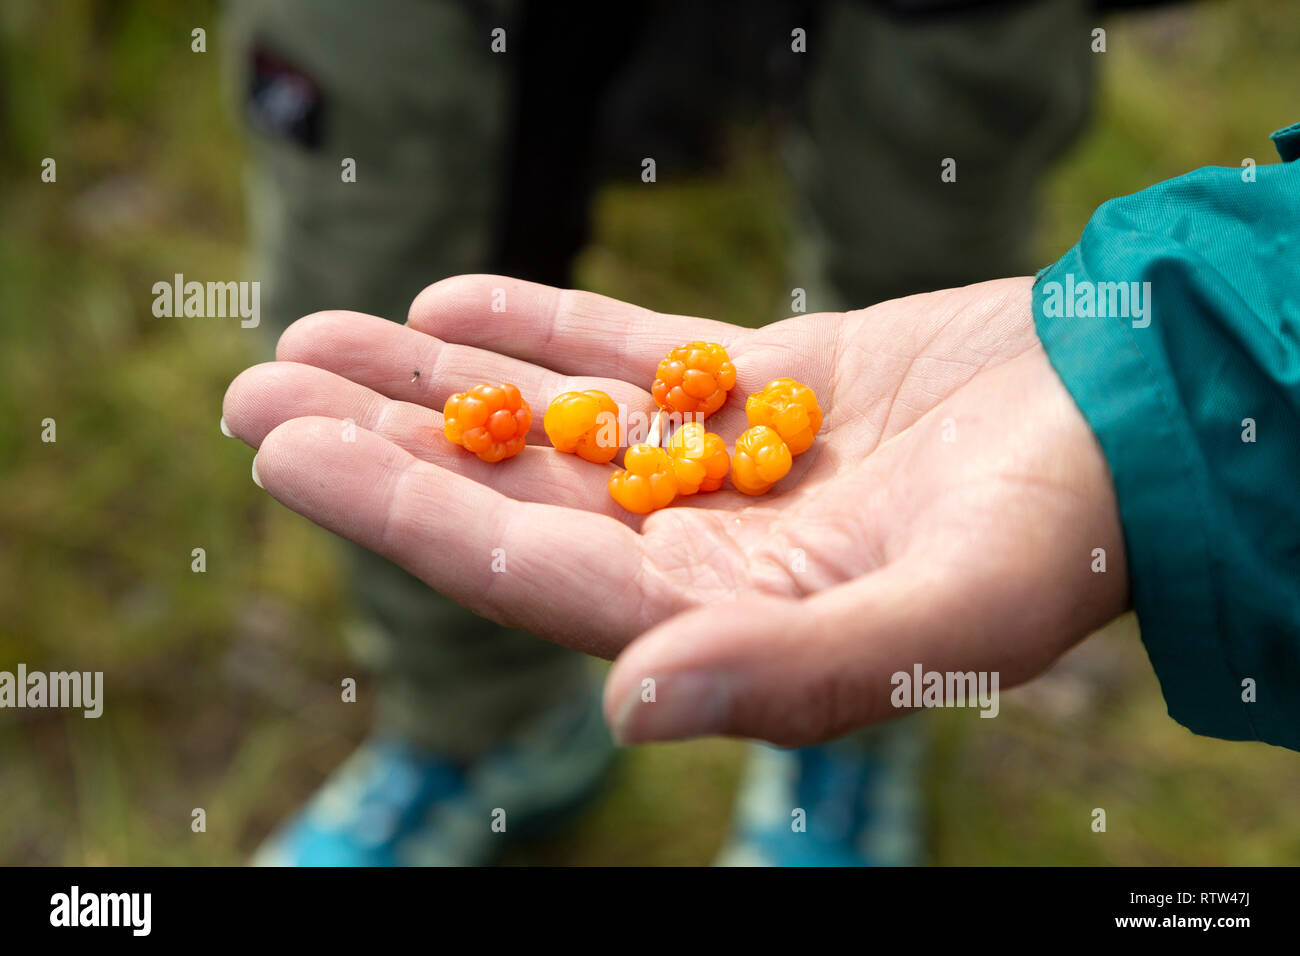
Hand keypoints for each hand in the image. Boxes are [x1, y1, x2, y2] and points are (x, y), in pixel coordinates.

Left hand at [222, 275, 1127, 744]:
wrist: (1145, 421)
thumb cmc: (1068, 533)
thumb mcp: (947, 618)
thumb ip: (795, 674)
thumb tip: (633, 704)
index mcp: (726, 619)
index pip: (526, 569)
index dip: (398, 513)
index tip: (282, 448)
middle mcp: (707, 551)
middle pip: (511, 491)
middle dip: (381, 441)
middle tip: (254, 385)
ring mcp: (729, 464)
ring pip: (553, 418)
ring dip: (437, 378)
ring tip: (316, 331)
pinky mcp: (768, 384)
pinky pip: (633, 352)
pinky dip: (548, 323)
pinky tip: (455, 298)